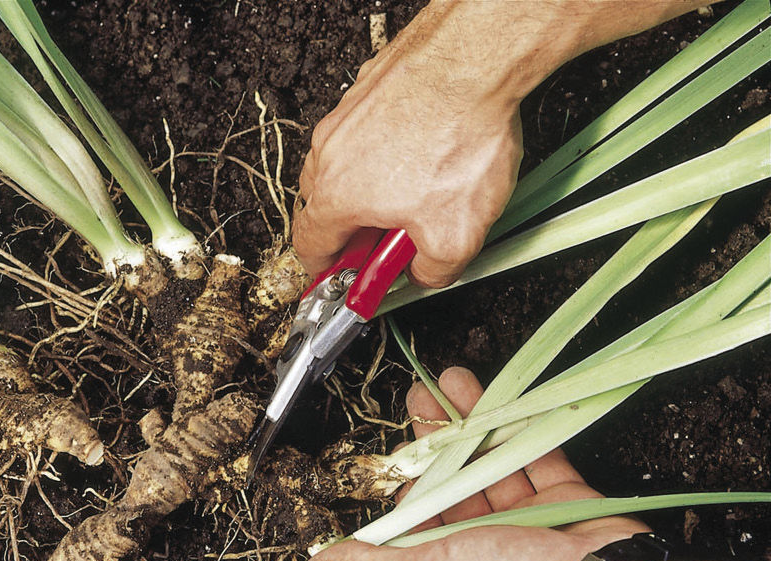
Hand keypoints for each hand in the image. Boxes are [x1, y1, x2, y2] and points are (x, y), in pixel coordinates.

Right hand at [291, 1, 715, 287]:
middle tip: (400, 237)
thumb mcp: (455, 238)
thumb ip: (431, 273)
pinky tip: (434, 147)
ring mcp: (345, 116)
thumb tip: (425, 275)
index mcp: (333, 198)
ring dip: (380, 186)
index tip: (353, 278)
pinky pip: (373, 132)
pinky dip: (395, 148)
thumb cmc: (457, 138)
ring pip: (351, 167)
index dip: (331, 270)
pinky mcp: (370, 88)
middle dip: (361, 228)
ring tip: (426, 188)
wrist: (474, 58)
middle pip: (328, 207)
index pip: (309, 248)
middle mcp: (328, 154)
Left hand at [305, 367, 647, 560]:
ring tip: (450, 381)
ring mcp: (526, 522)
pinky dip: (514, 425)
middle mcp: (484, 548)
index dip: (405, 484)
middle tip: (421, 396)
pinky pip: (532, 454)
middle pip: (452, 483)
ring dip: (469, 421)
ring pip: (488, 462)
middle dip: (434, 439)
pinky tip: (495, 397)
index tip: (398, 450)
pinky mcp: (562, 499)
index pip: (414, 520)